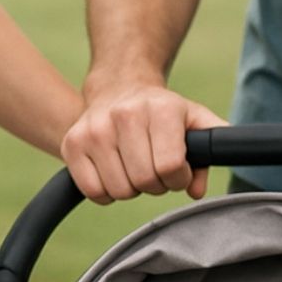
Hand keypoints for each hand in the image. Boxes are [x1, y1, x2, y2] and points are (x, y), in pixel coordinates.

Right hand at [61, 80, 226, 203]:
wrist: (118, 89)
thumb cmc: (160, 112)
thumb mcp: (194, 119)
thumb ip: (209, 149)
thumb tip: (196, 190)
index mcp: (161, 108)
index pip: (170, 166)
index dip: (178, 178)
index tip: (177, 170)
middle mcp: (124, 115)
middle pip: (144, 181)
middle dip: (155, 185)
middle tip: (154, 170)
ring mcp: (94, 130)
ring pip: (119, 190)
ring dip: (131, 189)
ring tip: (133, 168)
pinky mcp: (72, 144)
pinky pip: (93, 191)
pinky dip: (106, 192)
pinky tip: (113, 172)